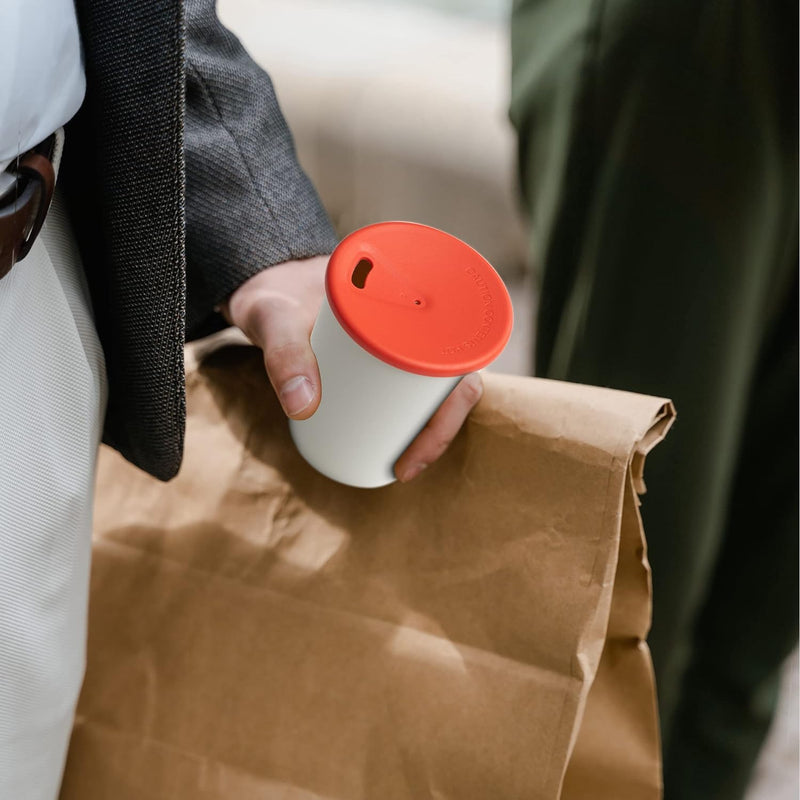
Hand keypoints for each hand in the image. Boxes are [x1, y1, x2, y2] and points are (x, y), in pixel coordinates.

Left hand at [224, 255, 483, 481]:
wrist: (267, 278)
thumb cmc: (277, 291)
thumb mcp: (276, 317)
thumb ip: (284, 354)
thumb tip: (305, 411)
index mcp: (413, 295)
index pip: (460, 353)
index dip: (455, 407)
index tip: (419, 447)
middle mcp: (419, 316)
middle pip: (453, 378)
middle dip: (439, 430)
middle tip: (405, 468)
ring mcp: (403, 335)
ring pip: (435, 386)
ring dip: (429, 428)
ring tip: (402, 465)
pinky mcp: (384, 350)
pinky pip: (413, 383)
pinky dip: (414, 416)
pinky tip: (401, 445)